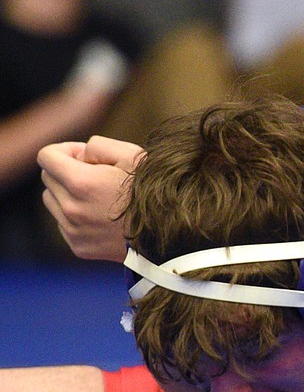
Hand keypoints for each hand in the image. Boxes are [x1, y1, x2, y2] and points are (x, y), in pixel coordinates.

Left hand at [38, 136, 143, 261]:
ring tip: (99, 198)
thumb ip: (99, 145)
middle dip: (67, 172)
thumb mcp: (133, 156)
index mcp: (81, 183)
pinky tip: (102, 218)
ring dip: (68, 194)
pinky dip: (76, 217)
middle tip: (97, 176)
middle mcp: (71, 208)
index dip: (65, 150)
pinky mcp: (78, 246)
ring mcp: (73, 230)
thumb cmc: (153, 194)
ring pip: (52, 201)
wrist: (168, 238)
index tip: (85, 156)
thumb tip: (81, 155)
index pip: (46, 156)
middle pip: (48, 178)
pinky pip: (63, 223)